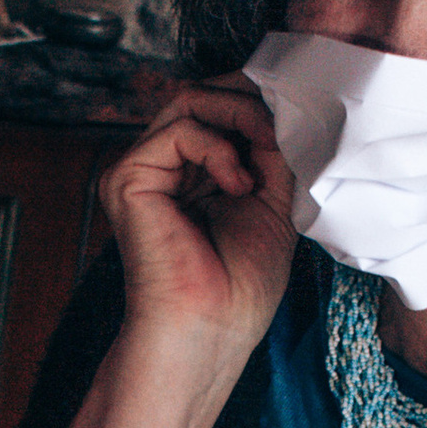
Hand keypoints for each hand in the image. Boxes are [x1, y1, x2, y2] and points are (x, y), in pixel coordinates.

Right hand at [99, 77, 298, 410]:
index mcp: (193, 176)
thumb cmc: (239, 289)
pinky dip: (219, 147)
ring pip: (190, 100)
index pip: (219, 110)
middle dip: (252, 103)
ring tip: (267, 153)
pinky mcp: (127, 179)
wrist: (211, 331)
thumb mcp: (275, 201)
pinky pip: (179, 128)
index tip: (299, 115)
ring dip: (241, 117)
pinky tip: (238, 184)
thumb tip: (284, 102)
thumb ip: (273, 150)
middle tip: (287, 126)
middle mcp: (163, 169)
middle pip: (203, 96)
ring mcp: (141, 171)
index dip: (258, 103)